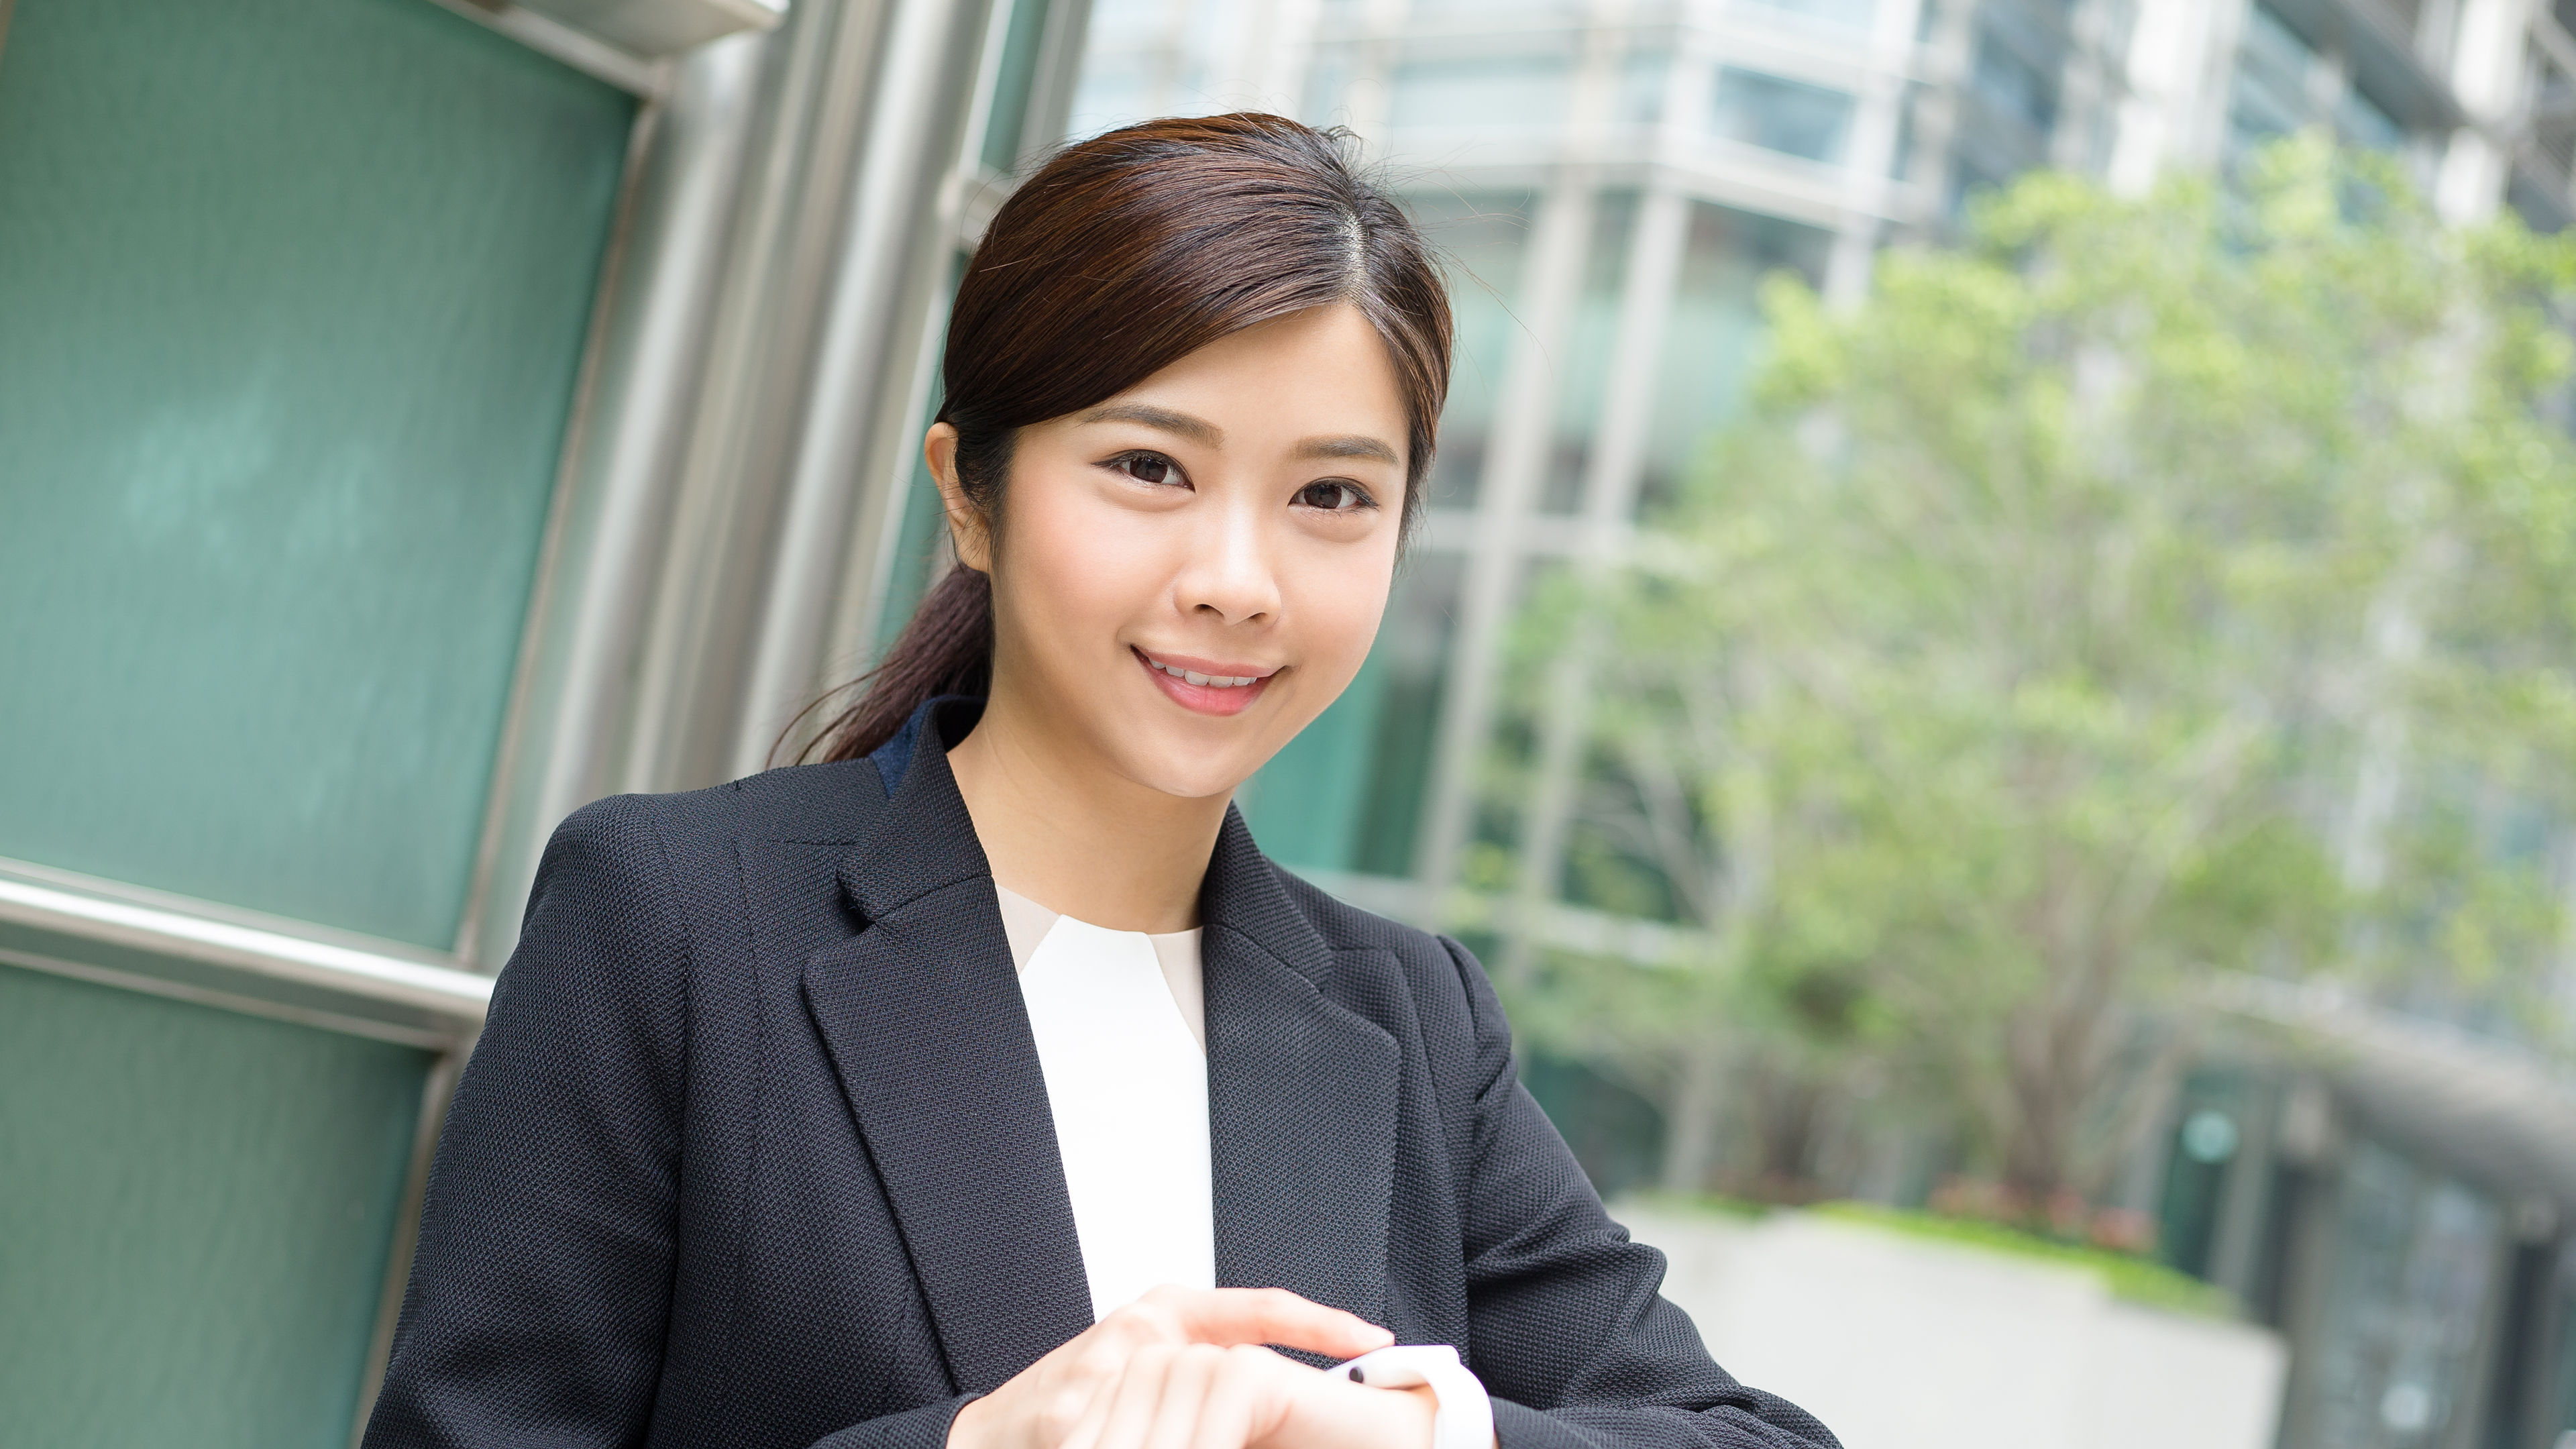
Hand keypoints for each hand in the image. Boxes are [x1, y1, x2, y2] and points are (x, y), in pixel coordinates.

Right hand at [945, 1286, 1401, 1448]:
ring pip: (1197, 1409)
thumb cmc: (1080, 1398)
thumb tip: (1283, 1386)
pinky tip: (1181, 1446)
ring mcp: (1108, 1371)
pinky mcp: (1077, 1413)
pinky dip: (1170, 1445)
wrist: (995, 1435)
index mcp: (1167, 1312)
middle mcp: (1142, 1330)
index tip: (1372, 1337)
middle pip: (1236, 1366)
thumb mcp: (1152, 1362)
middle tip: (1337, 1421)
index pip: (1260, 1306)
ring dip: (1220, 1438)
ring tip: (1255, 1440)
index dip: (1320, 1321)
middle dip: (1274, 1410)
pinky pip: (1147, 1441)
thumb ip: (1208, 1362)